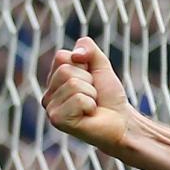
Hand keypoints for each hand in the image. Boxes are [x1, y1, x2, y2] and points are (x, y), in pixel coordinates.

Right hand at [43, 38, 130, 152]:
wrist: (120, 121)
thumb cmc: (108, 96)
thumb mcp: (101, 64)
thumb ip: (88, 48)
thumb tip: (76, 55)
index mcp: (54, 79)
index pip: (61, 56)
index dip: (83, 65)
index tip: (91, 80)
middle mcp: (48, 94)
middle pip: (65, 70)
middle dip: (88, 81)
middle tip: (93, 95)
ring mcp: (51, 108)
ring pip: (73, 84)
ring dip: (91, 94)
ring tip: (92, 105)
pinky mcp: (57, 120)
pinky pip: (78, 99)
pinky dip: (90, 105)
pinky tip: (89, 115)